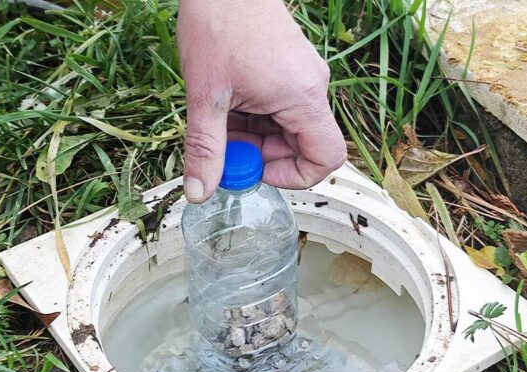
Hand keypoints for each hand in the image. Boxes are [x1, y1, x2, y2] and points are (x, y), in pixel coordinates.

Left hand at [177, 0, 346, 201]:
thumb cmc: (219, 24)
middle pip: (300, 146)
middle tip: (224, 148)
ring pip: (284, 128)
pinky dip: (251, 117)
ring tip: (218, 120)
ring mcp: (300, 78)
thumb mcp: (206, 97)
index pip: (326, 158)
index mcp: (302, 98)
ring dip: (251, 136)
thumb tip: (200, 192)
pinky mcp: (287, 70)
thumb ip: (205, 149)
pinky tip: (223, 104)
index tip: (254, 171)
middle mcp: (310, 89)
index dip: (292, 177)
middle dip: (260, 156)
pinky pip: (277, 109)